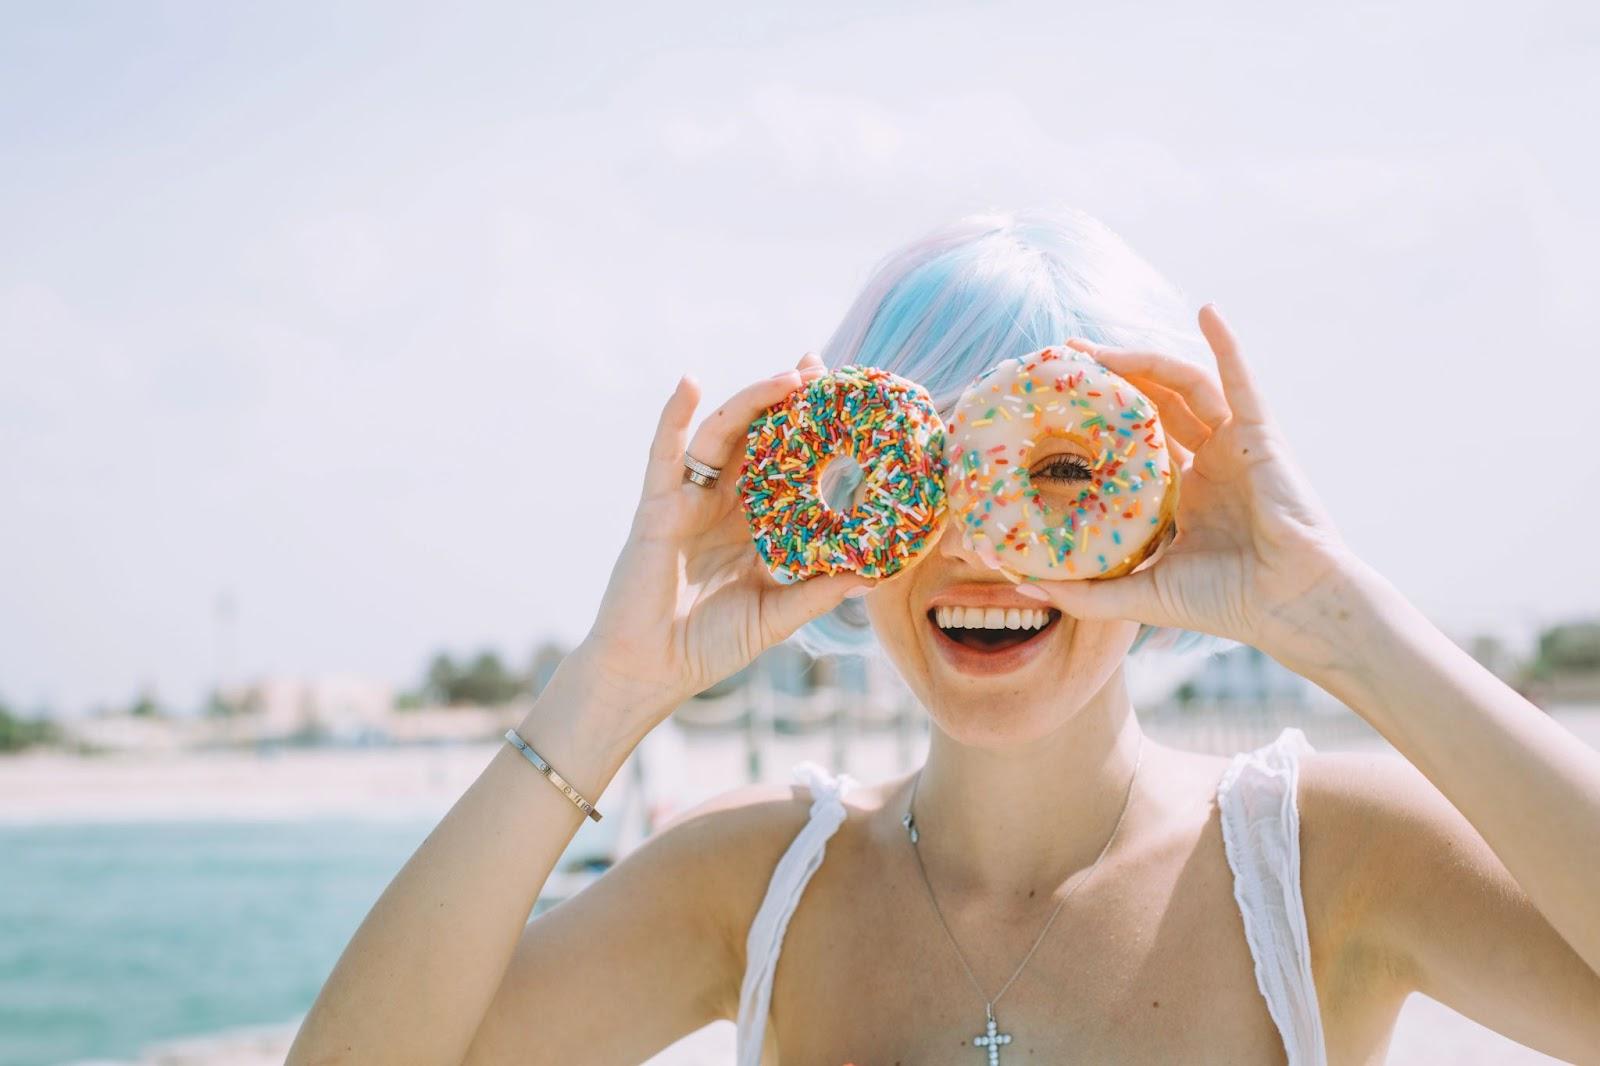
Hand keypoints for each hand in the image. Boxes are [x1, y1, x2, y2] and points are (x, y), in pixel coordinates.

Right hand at [572, 353, 879, 727]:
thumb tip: (876, 574)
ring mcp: (692, 499)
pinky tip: (690, 383)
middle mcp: (726, 503)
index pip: (791, 465)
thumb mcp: (778, 615)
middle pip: (759, 437)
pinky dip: (673, 415)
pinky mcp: (659, 505)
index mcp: (757, 524)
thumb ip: (819, 593)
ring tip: (788, 377)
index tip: (850, 401)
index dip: (815, 433)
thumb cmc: (710, 646)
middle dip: (788, 399)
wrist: (652, 670)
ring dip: (753, 401)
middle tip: (820, 366)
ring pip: (724, 435)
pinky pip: (666, 452)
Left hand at [1025, 305, 1359, 656]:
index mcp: (1181, 493)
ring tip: (1096, 348)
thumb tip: (1023, 584)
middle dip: (1111, 376)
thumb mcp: (1141, 594)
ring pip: (1184, 386)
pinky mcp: (1261, 435)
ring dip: (1142, 360)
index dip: (1099, 417)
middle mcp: (1206, 462)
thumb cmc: (1225, 604)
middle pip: (1153, 402)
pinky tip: (1207, 311)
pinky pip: (1241, 381)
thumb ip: (1085, 594)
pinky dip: (1227, 344)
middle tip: (1066, 357)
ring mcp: (1234, 444)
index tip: (1057, 399)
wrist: (1288, 606)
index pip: (1133, 439)